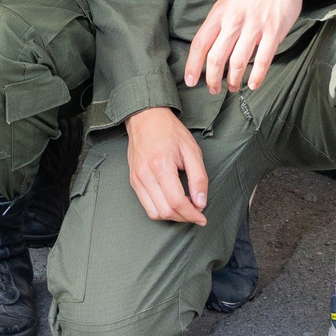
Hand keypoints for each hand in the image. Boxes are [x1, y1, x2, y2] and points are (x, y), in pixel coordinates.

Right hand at [124, 107, 207, 223]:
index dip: (192, 214)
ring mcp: (136, 179)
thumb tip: (200, 202)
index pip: (177, 202)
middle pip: (165, 211)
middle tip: (196, 212)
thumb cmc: (170, 131)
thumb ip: (198, 178)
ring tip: (184, 208)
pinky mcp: (133, 181)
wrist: (146, 118)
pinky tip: (172, 202)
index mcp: (161, 165)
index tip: (202, 217)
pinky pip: (146, 205)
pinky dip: (161, 210)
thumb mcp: (192, 150)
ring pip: (154, 213)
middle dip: (184, 217)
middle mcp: (145, 175)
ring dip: (172, 216)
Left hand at [185, 0, 319, 94]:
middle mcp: (234, 21)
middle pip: (216, 58)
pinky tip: (252, 84)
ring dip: (233, 80)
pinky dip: (257, 76)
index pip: (200, 43)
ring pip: (238, 62)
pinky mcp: (274, 31)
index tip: (190, 80)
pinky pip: (263, 59)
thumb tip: (211, 42)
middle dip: (212, 79)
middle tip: (213, 90)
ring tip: (232, 88)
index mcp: (220, 13)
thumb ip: (219, 19)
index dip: (193, 65)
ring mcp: (255, 27)